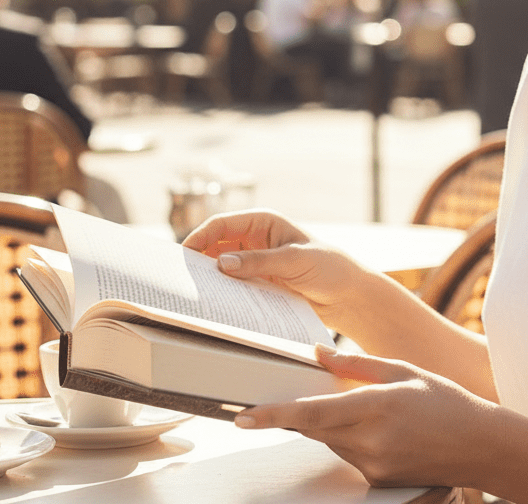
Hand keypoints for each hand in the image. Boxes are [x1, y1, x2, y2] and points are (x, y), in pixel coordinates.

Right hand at [182, 209, 367, 329]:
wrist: (346, 294)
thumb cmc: (328, 267)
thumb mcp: (295, 260)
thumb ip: (260, 261)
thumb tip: (222, 264)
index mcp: (263, 222)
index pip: (222, 224)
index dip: (200, 236)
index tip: (184, 255)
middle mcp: (255, 239)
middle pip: (215, 245)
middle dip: (198, 259)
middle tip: (181, 278)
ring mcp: (254, 262)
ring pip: (220, 267)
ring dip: (208, 278)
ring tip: (192, 294)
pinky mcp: (257, 283)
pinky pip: (232, 285)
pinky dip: (221, 292)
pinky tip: (213, 304)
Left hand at [234, 346, 501, 489]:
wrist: (478, 445)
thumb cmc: (444, 399)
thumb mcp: (403, 369)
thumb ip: (356, 363)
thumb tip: (319, 353)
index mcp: (376, 406)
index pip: (312, 413)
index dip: (274, 415)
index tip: (243, 416)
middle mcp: (370, 441)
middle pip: (314, 427)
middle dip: (295, 413)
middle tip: (272, 400)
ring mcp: (373, 465)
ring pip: (330, 440)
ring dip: (328, 423)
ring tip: (363, 408)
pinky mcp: (377, 480)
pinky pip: (348, 454)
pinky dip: (348, 437)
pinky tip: (378, 427)